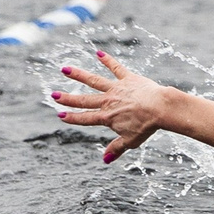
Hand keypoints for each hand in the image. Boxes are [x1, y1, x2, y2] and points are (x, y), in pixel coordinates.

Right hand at [52, 50, 179, 163]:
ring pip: (94, 81)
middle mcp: (108, 101)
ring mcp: (117, 88)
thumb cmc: (147, 126)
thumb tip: (105, 160)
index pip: (85, 118)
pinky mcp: (128, 78)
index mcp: (107, 117)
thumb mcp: (130, 141)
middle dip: (68, 98)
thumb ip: (116, 148)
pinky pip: (116, 68)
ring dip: (79, 75)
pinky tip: (98, 53)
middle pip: (84, 100)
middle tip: (53, 94)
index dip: (72, 118)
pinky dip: (107, 60)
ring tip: (65, 69)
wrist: (160, 108)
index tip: (60, 115)